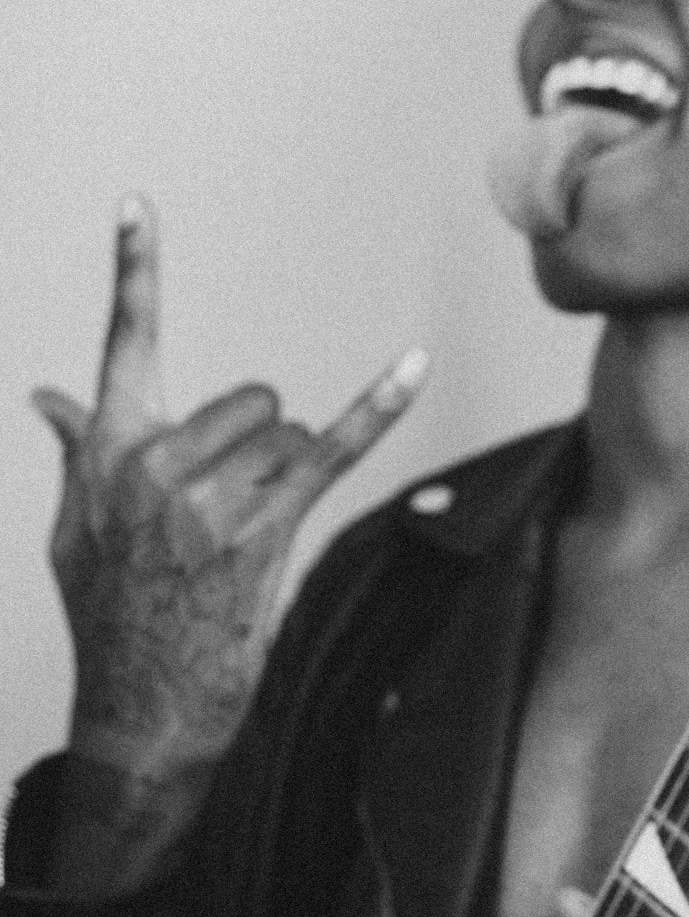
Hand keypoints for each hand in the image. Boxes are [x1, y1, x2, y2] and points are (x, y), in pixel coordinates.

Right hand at [34, 197, 428, 783]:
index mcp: (111, 452)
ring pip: (290, 435)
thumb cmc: (112, 617)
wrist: (140, 713)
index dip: (133, 270)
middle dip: (257, 447)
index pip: (125, 343)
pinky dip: (378, 406)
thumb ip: (77, 454)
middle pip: (253, 400)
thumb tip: (47, 395)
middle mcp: (156, 463)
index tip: (136, 202)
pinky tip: (414, 364)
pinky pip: (334, 448)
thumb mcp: (75, 534)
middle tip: (227, 518)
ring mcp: (211, 497)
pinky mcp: (265, 528)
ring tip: (245, 544)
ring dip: (286, 481)